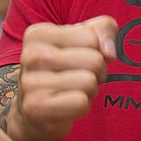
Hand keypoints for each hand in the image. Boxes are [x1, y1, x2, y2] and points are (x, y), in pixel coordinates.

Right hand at [9, 15, 116, 140]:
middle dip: (97, 72)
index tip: (79, 58)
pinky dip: (82, 107)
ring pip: (89, 82)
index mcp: (39, 34)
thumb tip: (110, 53)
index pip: (92, 38)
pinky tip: (67, 104)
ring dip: (90, 90)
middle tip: (80, 77)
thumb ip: (104, 30)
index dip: (96, 51)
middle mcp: (31, 55)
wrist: (35, 110)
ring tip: (73, 90)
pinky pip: (81, 103)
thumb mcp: (84, 39)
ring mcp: (31, 82)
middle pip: (94, 60)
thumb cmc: (63, 69)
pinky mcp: (36, 107)